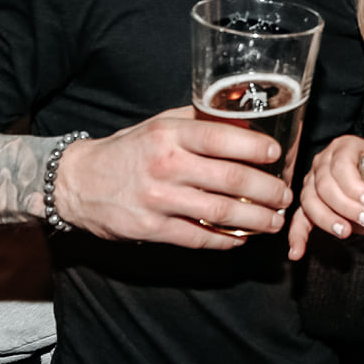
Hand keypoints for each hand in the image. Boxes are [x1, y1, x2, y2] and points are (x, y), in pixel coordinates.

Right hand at [51, 106, 290, 248]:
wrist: (78, 182)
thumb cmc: (127, 151)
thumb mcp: (159, 125)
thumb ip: (198, 123)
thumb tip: (244, 124)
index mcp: (170, 135)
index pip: (222, 139)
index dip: (256, 148)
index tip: (278, 156)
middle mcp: (166, 165)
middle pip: (231, 179)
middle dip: (268, 191)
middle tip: (285, 196)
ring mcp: (159, 200)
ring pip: (221, 213)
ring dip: (255, 220)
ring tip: (274, 221)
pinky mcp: (152, 229)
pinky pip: (199, 238)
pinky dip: (226, 240)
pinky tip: (241, 238)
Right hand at [287, 136, 363, 259]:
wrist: (362, 165)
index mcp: (345, 148)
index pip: (342, 163)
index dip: (353, 183)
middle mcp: (323, 162)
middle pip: (325, 184)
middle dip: (345, 205)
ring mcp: (312, 182)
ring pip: (310, 200)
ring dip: (326, 219)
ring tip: (344, 232)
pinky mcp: (308, 202)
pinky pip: (298, 218)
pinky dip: (297, 235)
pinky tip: (297, 251)